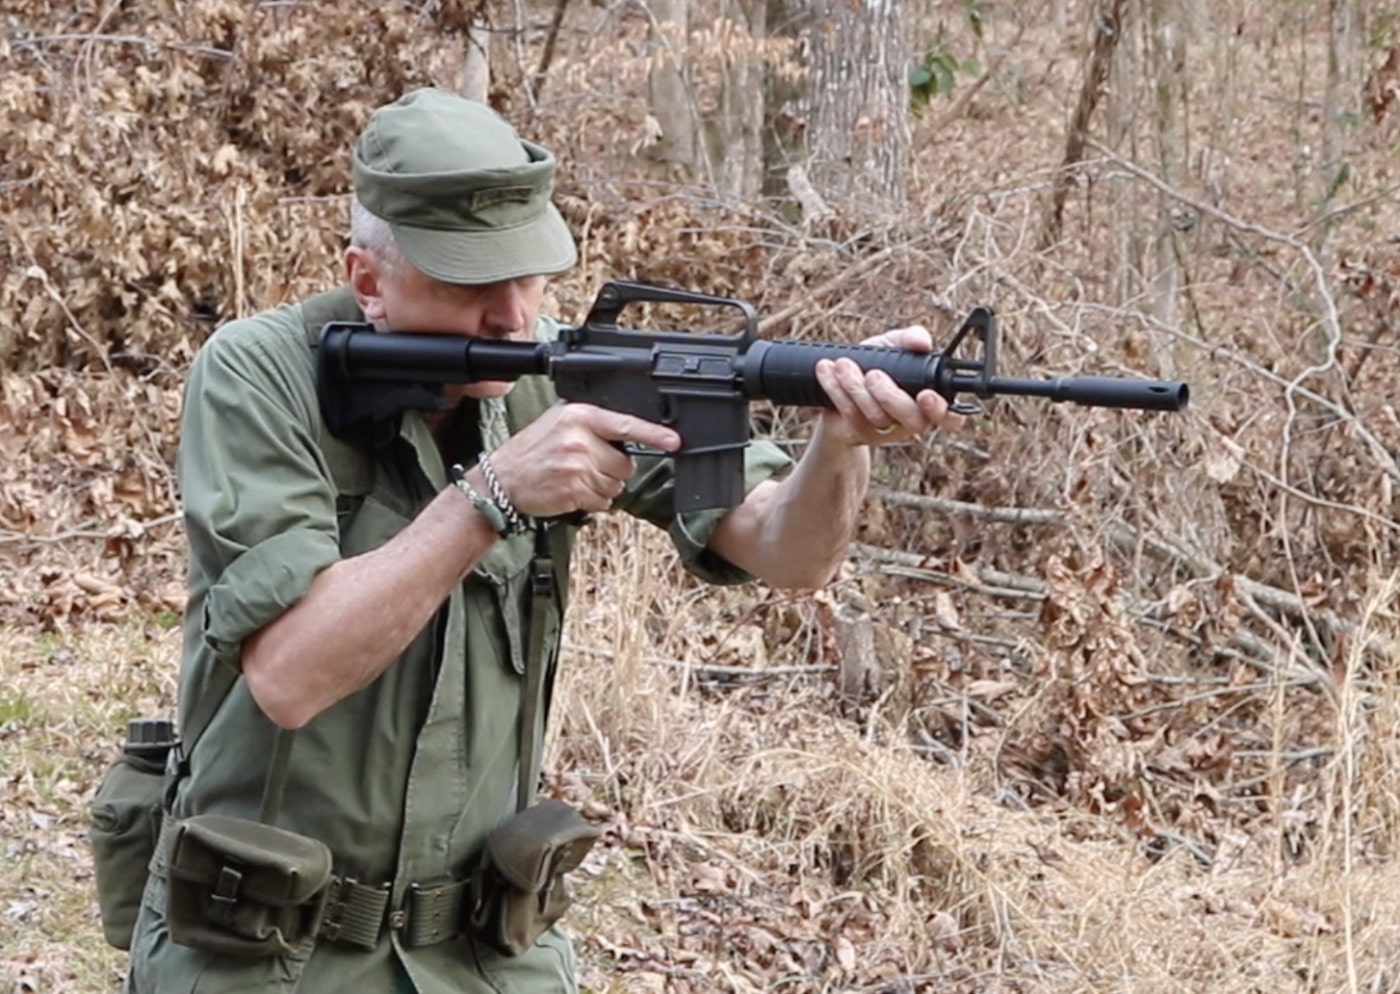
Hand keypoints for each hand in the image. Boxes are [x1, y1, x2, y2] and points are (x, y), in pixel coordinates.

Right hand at [479, 403, 680, 516]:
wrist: (502, 480)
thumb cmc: (532, 451)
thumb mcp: (559, 421)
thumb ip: (592, 423)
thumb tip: (628, 432)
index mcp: (579, 416)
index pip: (626, 425)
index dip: (654, 435)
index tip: (674, 441)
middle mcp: (580, 440)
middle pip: (626, 463)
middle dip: (614, 469)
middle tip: (590, 465)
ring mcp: (578, 467)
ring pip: (616, 484)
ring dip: (603, 486)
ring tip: (577, 478)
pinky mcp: (575, 491)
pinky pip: (604, 501)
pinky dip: (594, 500)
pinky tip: (573, 491)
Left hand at [813, 325, 961, 445]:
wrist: (837, 384)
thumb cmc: (874, 364)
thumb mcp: (891, 346)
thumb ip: (908, 339)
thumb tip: (922, 341)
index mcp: (929, 399)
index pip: (951, 417)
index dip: (943, 411)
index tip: (926, 395)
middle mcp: (913, 420)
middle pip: (913, 420)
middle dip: (890, 395)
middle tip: (873, 374)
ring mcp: (887, 431)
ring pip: (879, 417)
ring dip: (856, 388)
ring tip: (842, 365)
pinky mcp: (862, 434)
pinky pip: (853, 416)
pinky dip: (837, 391)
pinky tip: (827, 372)